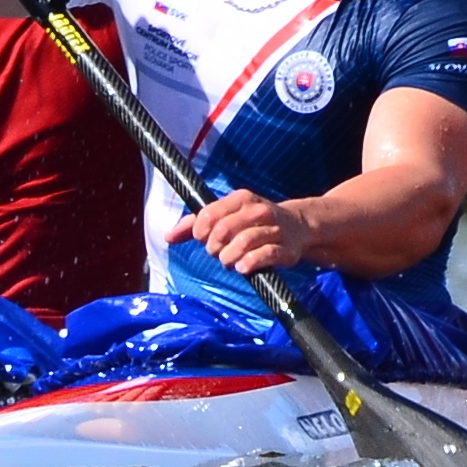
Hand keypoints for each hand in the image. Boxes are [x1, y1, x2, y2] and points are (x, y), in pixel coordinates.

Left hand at [181, 187, 311, 276]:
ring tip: (229, 262)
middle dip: (214, 247)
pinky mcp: (286, 248)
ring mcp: (273, 229)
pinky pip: (265, 255)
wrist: (298, 226)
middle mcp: (258, 211)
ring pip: (244, 242)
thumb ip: (196, 224)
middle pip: (223, 230)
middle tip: (217, 253)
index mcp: (241, 199)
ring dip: (229, 257)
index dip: (200, 232)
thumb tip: (168, 237)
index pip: (209, 214)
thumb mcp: (227, 216)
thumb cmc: (253, 223)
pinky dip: (249, 263)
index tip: (203, 239)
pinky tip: (242, 267)